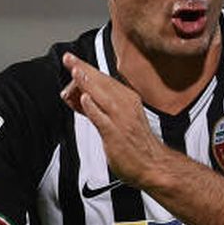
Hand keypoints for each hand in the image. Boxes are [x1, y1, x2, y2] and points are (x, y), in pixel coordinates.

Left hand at [61, 53, 167, 188]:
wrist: (154, 165)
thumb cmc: (137, 144)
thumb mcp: (120, 120)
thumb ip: (98, 108)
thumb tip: (79, 97)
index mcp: (128, 99)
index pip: (104, 80)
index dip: (87, 69)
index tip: (73, 60)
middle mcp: (126, 106)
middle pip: (102, 83)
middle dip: (84, 69)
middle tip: (69, 59)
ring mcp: (121, 119)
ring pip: (102, 96)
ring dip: (88, 82)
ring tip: (75, 71)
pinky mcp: (116, 134)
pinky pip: (103, 119)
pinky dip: (93, 108)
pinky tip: (85, 100)